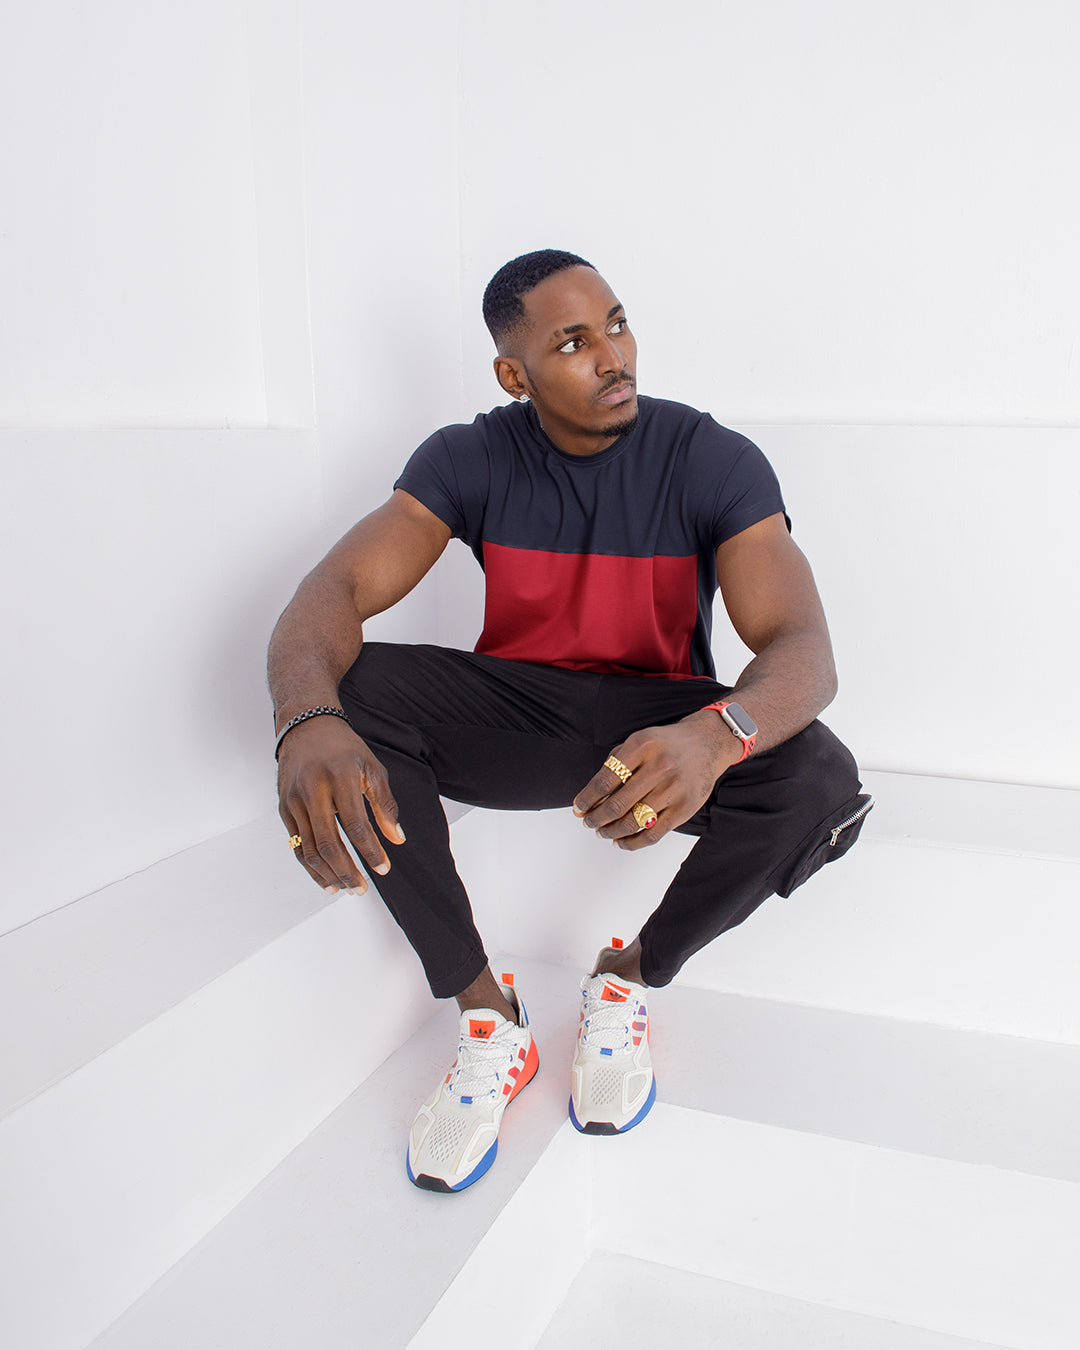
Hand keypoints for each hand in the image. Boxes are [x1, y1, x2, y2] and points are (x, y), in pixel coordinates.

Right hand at [277, 716, 404, 891]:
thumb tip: (397, 838)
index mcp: (340, 777)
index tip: (384, 868)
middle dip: (347, 871)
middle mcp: (313, 790)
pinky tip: (326, 879)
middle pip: (328, 843)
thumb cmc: (343, 748)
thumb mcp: (372, 767)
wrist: (305, 727)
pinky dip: (311, 866)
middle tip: (361, 889)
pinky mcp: (283, 808)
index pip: (356, 825)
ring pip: (309, 849)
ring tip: (347, 888)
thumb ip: (385, 804)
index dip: (371, 851)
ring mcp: (294, 800)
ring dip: (328, 874)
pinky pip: (296, 845)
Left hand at [572, 710, 737, 850]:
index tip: (578, 809)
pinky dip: (632, 842)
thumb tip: (587, 801)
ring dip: (611, 832)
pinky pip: (653, 834)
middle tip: (588, 823)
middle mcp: (659, 767)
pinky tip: (621, 841)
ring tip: (602, 832)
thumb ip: (612, 768)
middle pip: (616, 805)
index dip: (587, 798)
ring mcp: (674, 789)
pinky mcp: (685, 808)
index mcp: (642, 746)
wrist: (707, 744)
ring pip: (633, 822)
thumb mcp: (637, 743)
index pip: (605, 780)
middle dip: (596, 819)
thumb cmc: (664, 745)